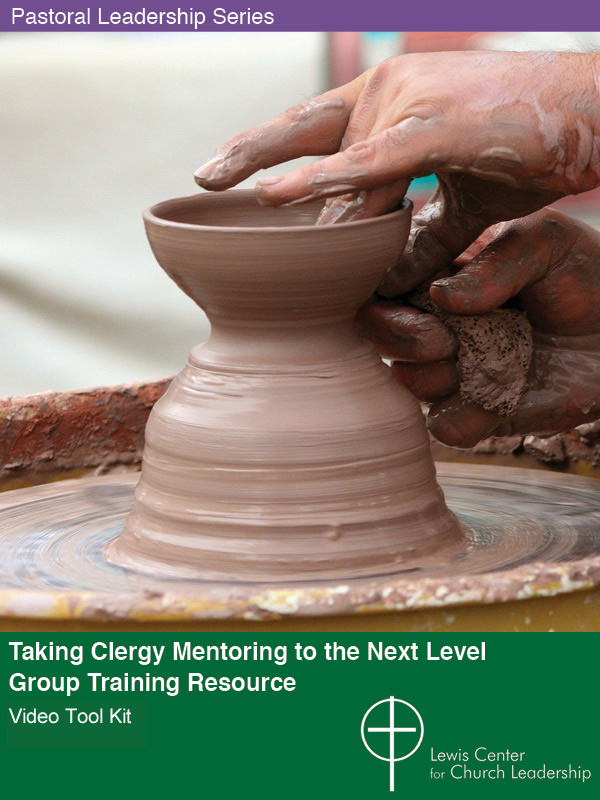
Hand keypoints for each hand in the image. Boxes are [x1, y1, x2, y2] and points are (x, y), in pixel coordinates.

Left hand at [195, 51, 599, 288]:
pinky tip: (270, 197)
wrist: (587, 117)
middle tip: (200, 178)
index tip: (227, 172)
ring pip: (339, 164)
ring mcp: (408, 103)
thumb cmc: (523, 152)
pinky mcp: (434, 128)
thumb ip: (417, 236)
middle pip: (304, 129)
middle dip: (248, 153)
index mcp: (390, 103)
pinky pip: (368, 164)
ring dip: (294, 196)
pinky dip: (320, 181)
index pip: (315, 125)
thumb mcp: (459, 202)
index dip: (270, 146)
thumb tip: (385, 280)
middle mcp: (388, 92)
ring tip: (226, 195)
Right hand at [358, 209, 599, 446]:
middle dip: (404, 338)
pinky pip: (445, 426)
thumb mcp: (548, 242)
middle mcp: (439, 323)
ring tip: (482, 360)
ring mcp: (455, 369)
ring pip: (409, 382)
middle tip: (446, 338)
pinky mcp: (478, 412)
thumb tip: (442, 296)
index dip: (386, 297)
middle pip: (381, 337)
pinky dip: (464, 417)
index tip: (421, 300)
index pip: (384, 285)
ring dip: (437, 376)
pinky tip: (498, 398)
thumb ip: (496, 262)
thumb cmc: (586, 274)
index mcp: (443, 274)